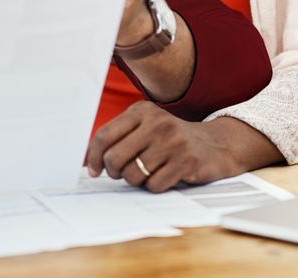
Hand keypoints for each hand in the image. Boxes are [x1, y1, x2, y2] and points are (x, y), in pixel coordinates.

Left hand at [85, 102, 238, 191]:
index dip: (93, 157)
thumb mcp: (143, 128)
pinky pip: (153, 185)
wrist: (214, 144)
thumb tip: (83, 159)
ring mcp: (173, 141)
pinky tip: (164, 176)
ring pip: (133, 174)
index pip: (104, 135)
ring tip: (148, 171)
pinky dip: (155, 186)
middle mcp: (157, 122)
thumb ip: (115, 139)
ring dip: (137, 180)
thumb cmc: (170, 139)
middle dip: (115, 172)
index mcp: (141, 110)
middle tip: (123, 172)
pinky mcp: (186, 161)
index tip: (94, 171)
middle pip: (114, 158)